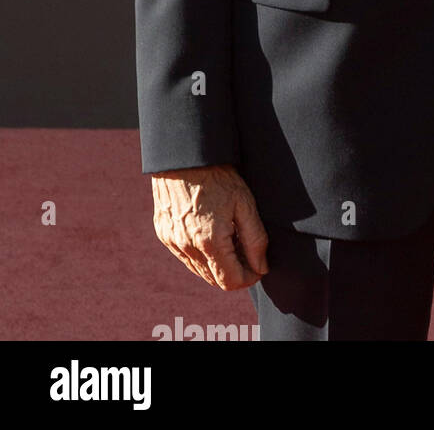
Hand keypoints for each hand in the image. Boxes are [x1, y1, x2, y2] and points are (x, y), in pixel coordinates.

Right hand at [151, 164, 268, 289]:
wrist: (184, 158)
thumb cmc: (218, 177)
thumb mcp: (245, 204)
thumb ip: (255, 238)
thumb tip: (261, 267)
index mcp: (210, 241)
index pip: (230, 281)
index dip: (249, 278)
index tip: (260, 267)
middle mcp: (187, 247)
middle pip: (214, 280)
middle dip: (235, 272)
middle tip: (249, 252)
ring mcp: (173, 243)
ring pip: (199, 271)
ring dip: (218, 265)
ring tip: (233, 241)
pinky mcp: (165, 235)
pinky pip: (185, 257)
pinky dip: (202, 255)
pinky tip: (213, 235)